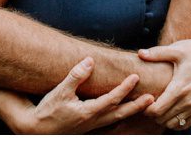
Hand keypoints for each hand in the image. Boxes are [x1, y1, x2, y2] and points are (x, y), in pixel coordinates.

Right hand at [13, 57, 153, 133]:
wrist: (37, 130)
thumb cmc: (48, 110)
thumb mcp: (60, 91)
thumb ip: (76, 75)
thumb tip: (90, 60)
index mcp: (88, 112)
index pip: (112, 99)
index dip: (125, 88)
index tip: (136, 76)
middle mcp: (93, 121)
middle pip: (120, 112)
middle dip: (137, 105)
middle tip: (153, 98)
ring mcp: (92, 126)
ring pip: (116, 118)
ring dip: (131, 111)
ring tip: (144, 104)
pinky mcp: (89, 127)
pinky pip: (110, 122)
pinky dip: (120, 116)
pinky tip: (125, 113)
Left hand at [138, 39, 190, 128]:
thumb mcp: (179, 50)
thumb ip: (158, 53)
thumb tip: (140, 53)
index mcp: (179, 88)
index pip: (157, 110)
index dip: (147, 108)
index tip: (145, 99)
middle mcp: (188, 102)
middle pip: (162, 119)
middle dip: (153, 114)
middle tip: (150, 103)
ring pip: (173, 124)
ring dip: (164, 119)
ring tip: (161, 107)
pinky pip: (185, 124)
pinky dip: (176, 121)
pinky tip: (172, 110)